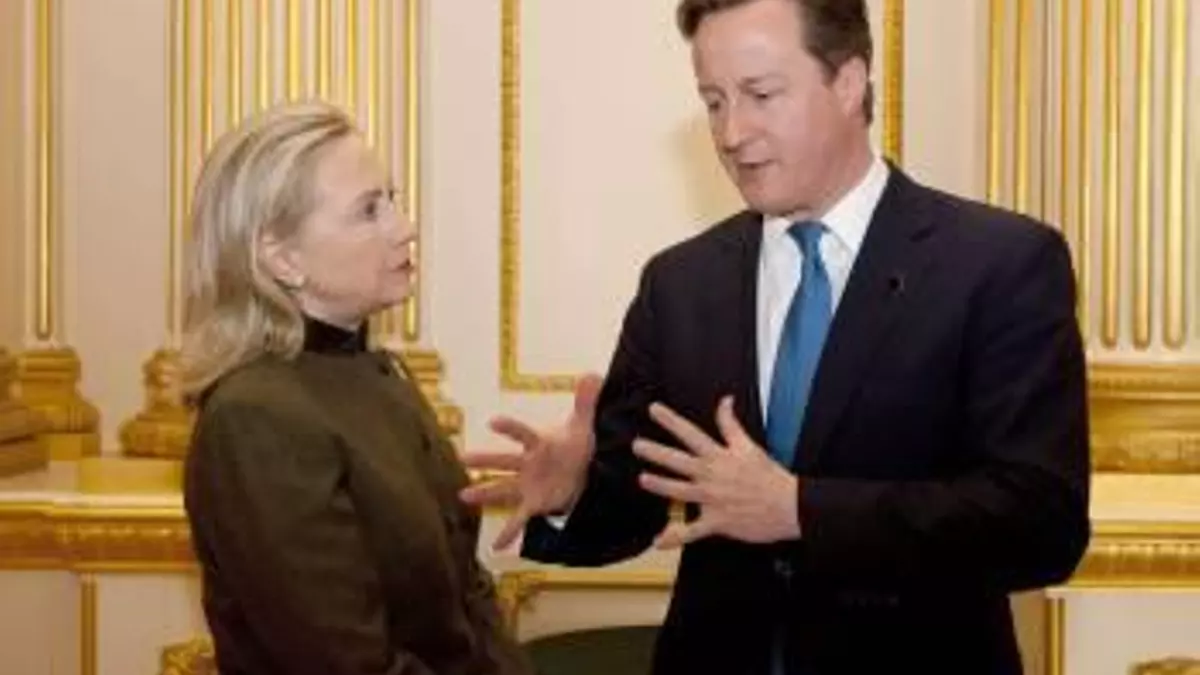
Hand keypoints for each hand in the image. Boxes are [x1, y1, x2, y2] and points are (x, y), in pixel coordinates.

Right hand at [459, 374, 602, 550]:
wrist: (581, 470)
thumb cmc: (577, 445)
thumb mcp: (584, 426)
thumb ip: (585, 402)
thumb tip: (592, 374)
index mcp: (539, 444)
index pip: (523, 433)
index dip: (509, 427)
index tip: (493, 422)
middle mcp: (527, 464)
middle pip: (503, 460)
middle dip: (484, 458)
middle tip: (462, 456)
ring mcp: (527, 485)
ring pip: (501, 488)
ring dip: (484, 493)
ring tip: (463, 496)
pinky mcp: (533, 504)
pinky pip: (518, 519)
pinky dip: (507, 533)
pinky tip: (497, 547)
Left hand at [633, 396, 800, 548]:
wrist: (791, 506)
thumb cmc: (770, 476)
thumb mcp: (749, 446)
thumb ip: (731, 425)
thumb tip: (724, 400)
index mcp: (719, 456)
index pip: (690, 434)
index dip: (670, 420)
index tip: (653, 409)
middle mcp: (712, 476)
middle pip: (679, 460)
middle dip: (656, 452)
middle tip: (636, 444)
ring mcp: (713, 499)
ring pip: (680, 491)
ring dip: (660, 485)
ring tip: (643, 479)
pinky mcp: (717, 522)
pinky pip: (693, 531)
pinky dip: (675, 537)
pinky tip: (658, 542)